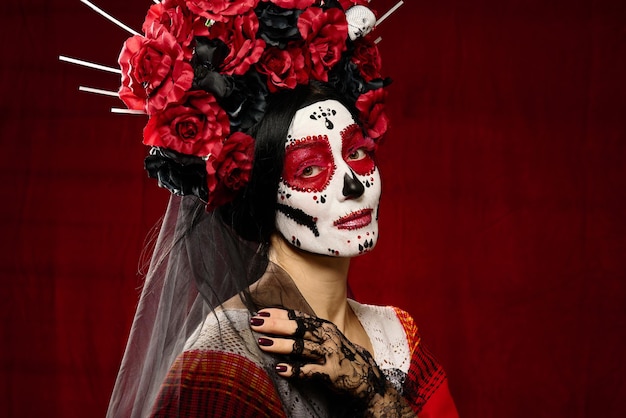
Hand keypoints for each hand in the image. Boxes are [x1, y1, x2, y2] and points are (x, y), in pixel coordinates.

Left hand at [250, 308, 386, 402]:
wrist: (366, 378)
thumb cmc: (341, 356)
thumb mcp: (327, 339)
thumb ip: (308, 332)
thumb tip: (279, 325)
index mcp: (324, 327)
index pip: (298, 317)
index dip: (279, 314)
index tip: (260, 312)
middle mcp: (327, 337)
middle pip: (298, 329)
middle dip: (275, 325)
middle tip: (255, 323)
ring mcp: (330, 354)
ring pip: (302, 348)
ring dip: (281, 345)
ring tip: (263, 344)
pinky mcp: (331, 373)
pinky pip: (309, 371)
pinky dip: (294, 370)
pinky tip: (279, 369)